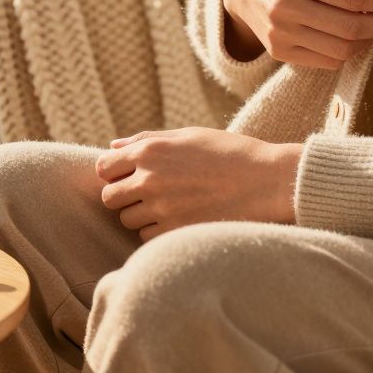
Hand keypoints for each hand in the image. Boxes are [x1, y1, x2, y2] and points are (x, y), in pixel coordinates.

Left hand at [95, 127, 301, 240]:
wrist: (268, 182)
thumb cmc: (230, 153)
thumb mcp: (188, 135)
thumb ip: (146, 139)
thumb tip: (113, 147)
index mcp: (151, 151)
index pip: (104, 167)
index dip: (113, 173)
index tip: (128, 176)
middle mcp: (150, 179)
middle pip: (110, 198)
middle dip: (123, 196)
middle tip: (148, 194)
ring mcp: (161, 208)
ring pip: (128, 220)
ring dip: (140, 215)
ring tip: (169, 206)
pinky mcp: (175, 232)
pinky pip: (147, 237)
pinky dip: (157, 231)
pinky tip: (180, 219)